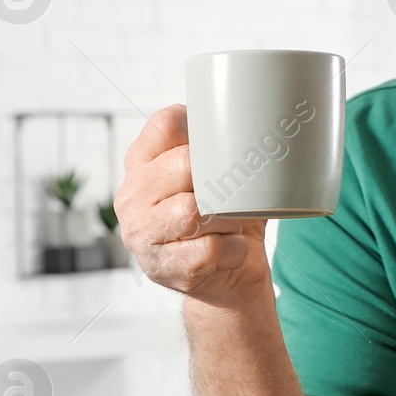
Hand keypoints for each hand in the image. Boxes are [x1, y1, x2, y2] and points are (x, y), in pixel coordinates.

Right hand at [113, 104, 269, 309]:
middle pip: (183, 167)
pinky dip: (234, 250)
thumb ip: (224, 145)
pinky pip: (210, 248)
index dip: (203, 132)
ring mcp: (142, 234)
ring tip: (233, 226)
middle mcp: (131, 196)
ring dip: (229, 220)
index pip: (166, 124)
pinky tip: (233, 251)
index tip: (226, 150)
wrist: (228, 280)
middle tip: (238, 197)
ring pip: (194, 210)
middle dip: (222, 183)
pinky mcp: (163, 267)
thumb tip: (264, 115)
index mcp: (142, 164)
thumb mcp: (219, 177)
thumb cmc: (226, 219)